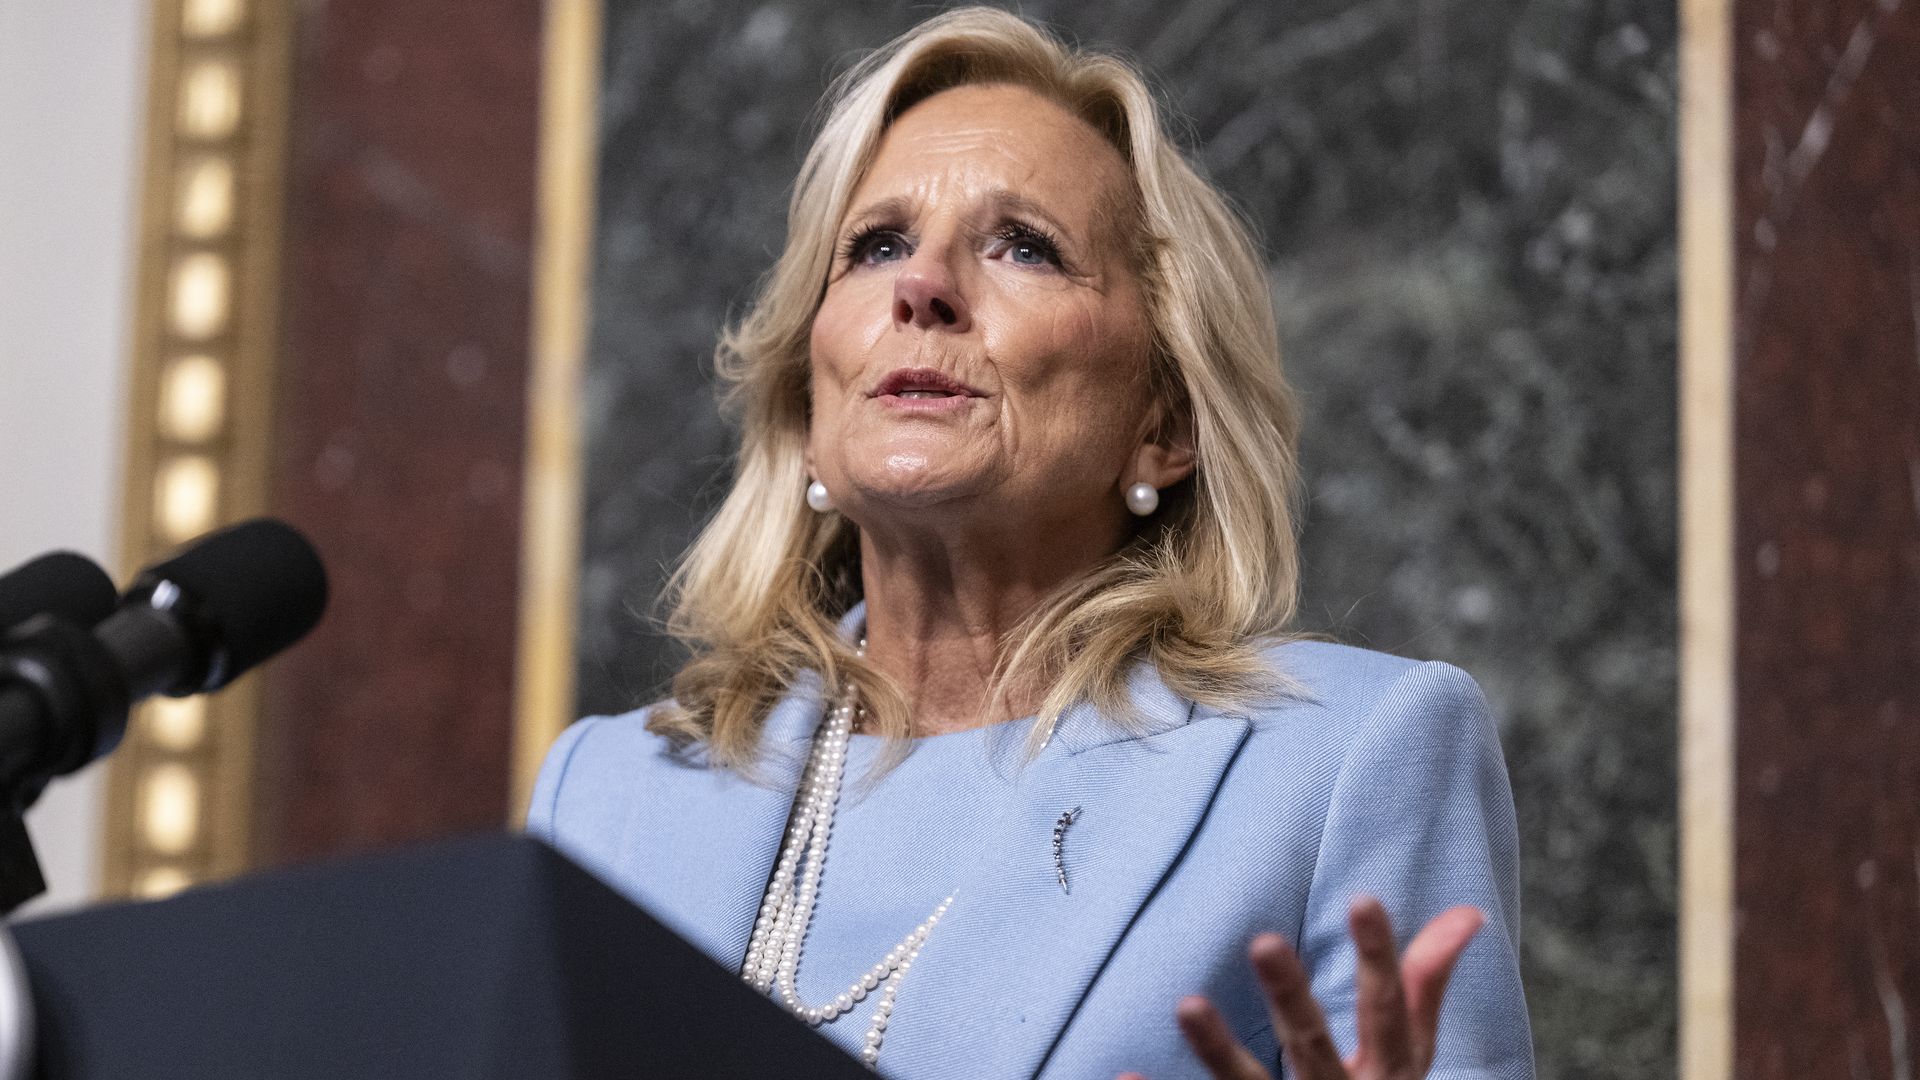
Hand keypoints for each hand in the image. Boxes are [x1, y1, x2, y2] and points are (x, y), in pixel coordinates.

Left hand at [1118, 898, 1483, 1079]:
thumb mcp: (1409, 1059)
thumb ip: (1424, 990)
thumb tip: (1467, 912)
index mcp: (1386, 1075)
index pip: (1387, 1010)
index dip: (1380, 957)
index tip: (1364, 897)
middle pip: (1312, 1046)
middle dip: (1291, 997)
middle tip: (1264, 940)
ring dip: (1218, 1051)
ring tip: (1186, 1003)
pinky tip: (1123, 1076)